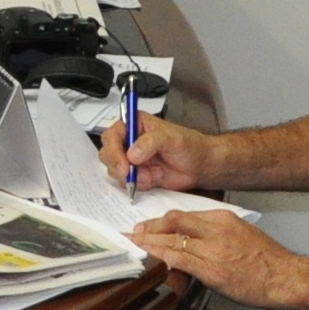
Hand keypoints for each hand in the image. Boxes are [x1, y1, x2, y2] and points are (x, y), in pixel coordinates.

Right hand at [96, 111, 220, 193]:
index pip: (112, 135)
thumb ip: (150, 142)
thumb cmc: (189, 145)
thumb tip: (132, 154)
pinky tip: (152, 180)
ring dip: (128, 176)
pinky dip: (136, 185)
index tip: (124, 164)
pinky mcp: (137, 175)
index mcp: (135, 124)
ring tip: (148, 175)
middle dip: (117, 165)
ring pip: (114, 170)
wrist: (201, 166)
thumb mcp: (171, 138)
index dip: (113, 150)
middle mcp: (129, 141)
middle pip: (107, 153)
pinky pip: (126, 183)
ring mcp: (131, 160)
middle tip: (129, 174)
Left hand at [127, 205, 306, 306]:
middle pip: (172, 223)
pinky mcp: (211, 270)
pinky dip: (160, 259)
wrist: (285, 277)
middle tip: (132, 233)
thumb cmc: (267, 260)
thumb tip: (193, 240)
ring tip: (132, 246)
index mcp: (221, 218)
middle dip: (148, 228)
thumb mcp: (241, 234)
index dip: (161, 221)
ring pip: (171, 241)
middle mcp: (214, 230)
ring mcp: (212, 250)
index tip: (149, 225)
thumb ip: (216, 234)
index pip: (183, 215)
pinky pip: (178, 260)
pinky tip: (148, 260)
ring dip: (148, 244)